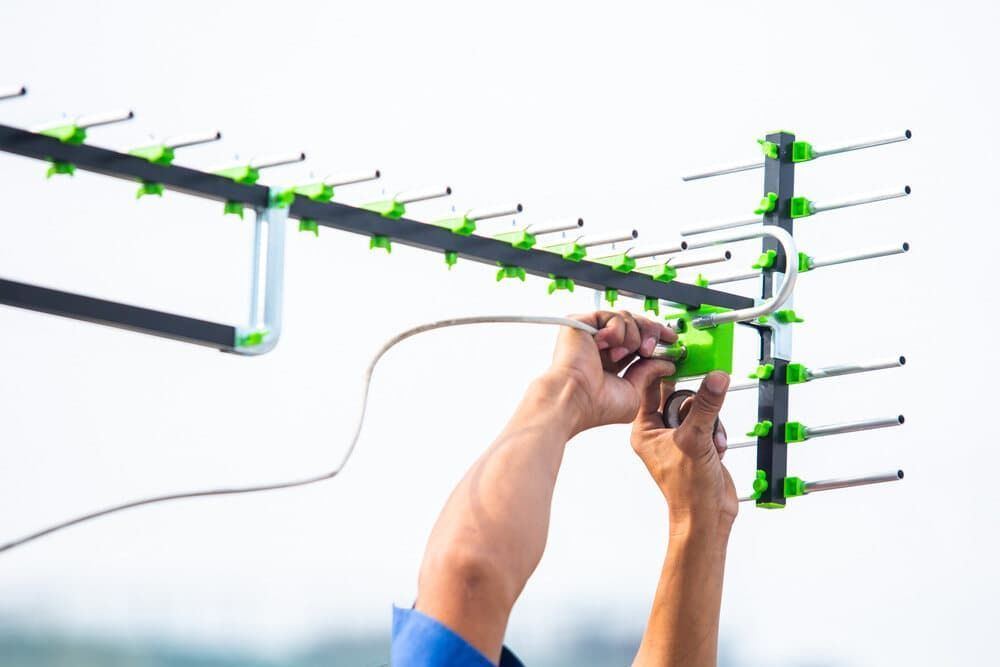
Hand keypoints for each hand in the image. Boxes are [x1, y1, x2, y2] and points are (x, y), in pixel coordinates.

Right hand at [544, 310, 677, 433]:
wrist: (575, 398)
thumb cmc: (596, 405)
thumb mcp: (635, 392)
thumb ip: (650, 374)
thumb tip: (665, 363)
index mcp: (612, 362)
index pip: (639, 340)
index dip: (656, 337)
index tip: (672, 340)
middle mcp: (602, 346)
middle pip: (636, 324)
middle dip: (650, 333)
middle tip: (649, 349)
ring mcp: (592, 334)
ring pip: (627, 318)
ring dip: (631, 337)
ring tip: (620, 355)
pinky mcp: (581, 322)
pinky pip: (612, 316)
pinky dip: (616, 330)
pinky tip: (606, 346)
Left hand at [630, 371, 737, 530]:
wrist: (707, 517)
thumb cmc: (688, 489)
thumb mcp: (696, 439)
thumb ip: (706, 406)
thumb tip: (715, 378)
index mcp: (645, 429)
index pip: (649, 389)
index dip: (664, 373)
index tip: (680, 359)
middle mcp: (659, 432)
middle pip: (680, 397)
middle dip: (698, 405)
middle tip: (705, 409)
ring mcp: (679, 439)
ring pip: (698, 410)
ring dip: (710, 422)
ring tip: (711, 440)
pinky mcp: (697, 445)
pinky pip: (709, 423)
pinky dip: (717, 433)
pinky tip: (717, 448)